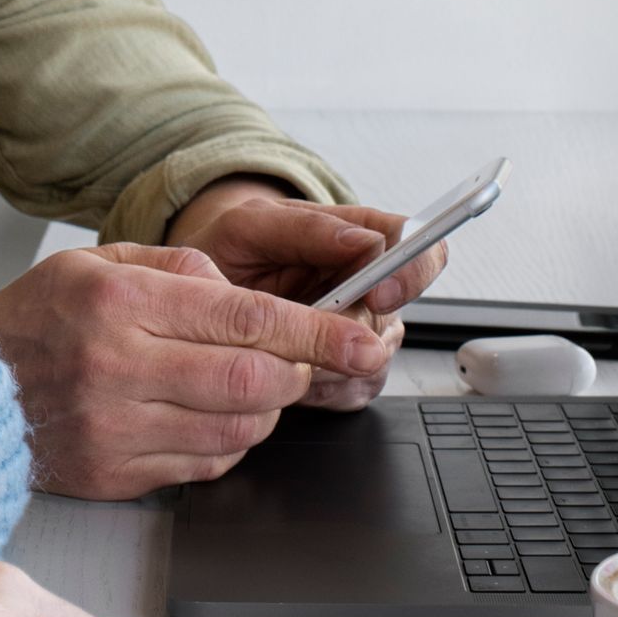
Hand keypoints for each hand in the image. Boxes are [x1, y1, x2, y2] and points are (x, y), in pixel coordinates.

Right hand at [0, 244, 390, 497]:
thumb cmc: (35, 318)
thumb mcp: (99, 260)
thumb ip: (180, 267)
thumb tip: (245, 296)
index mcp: (120, 303)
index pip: (247, 319)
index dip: (319, 331)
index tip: (363, 337)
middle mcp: (119, 368)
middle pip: (255, 383)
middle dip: (299, 372)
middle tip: (301, 360)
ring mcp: (118, 429)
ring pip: (240, 431)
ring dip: (265, 410)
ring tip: (244, 385)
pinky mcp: (119, 474)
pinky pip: (207, 465)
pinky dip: (227, 442)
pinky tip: (204, 416)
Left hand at [165, 179, 448, 412]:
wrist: (198, 290)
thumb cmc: (229, 249)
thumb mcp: (249, 225)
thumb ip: (306, 228)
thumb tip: (365, 241)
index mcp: (362, 237)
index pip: (419, 248)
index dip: (409, 273)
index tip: (376, 295)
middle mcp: (371, 287)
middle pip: (392, 317)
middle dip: (344, 332)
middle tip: (297, 330)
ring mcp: (362, 333)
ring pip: (373, 362)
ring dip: (324, 363)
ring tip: (277, 347)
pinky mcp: (349, 374)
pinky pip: (352, 391)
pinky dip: (316, 388)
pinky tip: (284, 369)